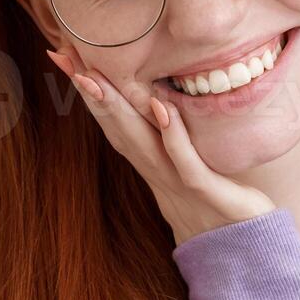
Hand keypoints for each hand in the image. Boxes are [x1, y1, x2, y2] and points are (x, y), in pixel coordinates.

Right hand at [45, 48, 275, 246]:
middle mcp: (154, 166)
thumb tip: (153, 94)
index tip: (62, 54)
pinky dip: (171, 135)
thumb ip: (164, 132)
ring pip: (138, 141)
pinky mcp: (204, 189)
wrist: (237, 246)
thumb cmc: (210, 198)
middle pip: (115, 124)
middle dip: (88, 91)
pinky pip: (185, 161)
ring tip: (92, 77)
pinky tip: (161, 108)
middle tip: (62, 56)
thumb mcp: (182, 161)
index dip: (86, 88)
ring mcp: (176, 179)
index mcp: (148, 157)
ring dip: (114, 109)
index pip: (112, 117)